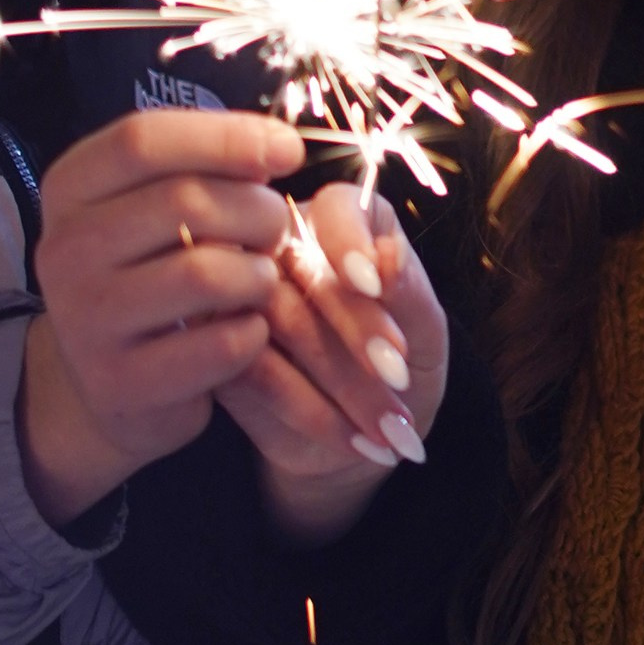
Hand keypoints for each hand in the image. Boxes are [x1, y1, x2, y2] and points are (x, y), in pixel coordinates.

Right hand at [19, 109, 304, 529]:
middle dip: (256, 211)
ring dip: (257, 276)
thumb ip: (204, 168)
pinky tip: (246, 331)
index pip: (142, 139)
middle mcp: (64, 250)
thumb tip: (279, 147)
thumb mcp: (156, 209)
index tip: (287, 151)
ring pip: (206, 274)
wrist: (109, 384)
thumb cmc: (152, 275)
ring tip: (258, 282)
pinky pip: (219, 345)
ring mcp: (84, 320)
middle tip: (275, 231)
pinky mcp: (120, 382)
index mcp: (69, 190)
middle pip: (183, 201)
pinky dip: (252, 334)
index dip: (226, 137)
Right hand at [217, 180, 449, 547]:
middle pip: (304, 267)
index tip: (373, 283)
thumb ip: (411, 291)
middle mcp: (284, 250)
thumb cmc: (402, 369)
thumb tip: (388, 253)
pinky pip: (250, 371)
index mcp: (342, 225)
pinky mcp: (217, 353)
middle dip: (356, 326)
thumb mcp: (425, 335)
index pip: (336, 206)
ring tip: (388, 426)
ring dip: (339, 378)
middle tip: (398, 377)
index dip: (351, 240)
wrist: (368, 437)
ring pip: (275, 320)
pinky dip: (307, 409)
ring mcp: (241, 300)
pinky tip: (351, 438)